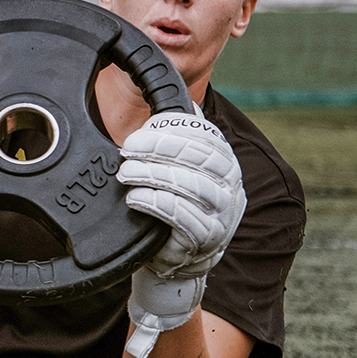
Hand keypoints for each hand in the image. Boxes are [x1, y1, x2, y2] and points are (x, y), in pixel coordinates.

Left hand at [116, 111, 245, 357]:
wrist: (172, 258)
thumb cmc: (171, 207)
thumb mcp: (176, 168)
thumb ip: (179, 137)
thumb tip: (180, 100)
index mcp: (224, 163)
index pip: (206, 138)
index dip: (171, 132)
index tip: (137, 134)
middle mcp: (230, 187)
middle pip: (200, 159)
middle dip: (158, 150)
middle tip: (126, 151)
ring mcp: (223, 215)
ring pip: (194, 186)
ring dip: (154, 175)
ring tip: (126, 173)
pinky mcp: (208, 240)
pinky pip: (186, 218)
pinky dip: (157, 204)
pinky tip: (136, 198)